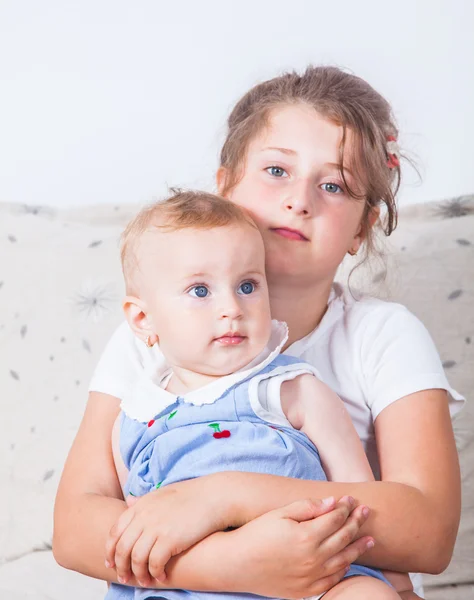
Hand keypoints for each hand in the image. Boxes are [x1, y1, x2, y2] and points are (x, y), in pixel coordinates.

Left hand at [105, 476, 227, 586]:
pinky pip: (154, 563)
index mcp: (141, 505)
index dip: (111, 550)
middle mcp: (144, 516)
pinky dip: (155, 573)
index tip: (111, 562)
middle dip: (121, 567)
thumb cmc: (190, 495)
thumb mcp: (162, 493)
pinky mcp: (170, 539)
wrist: (214, 496)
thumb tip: (128, 501)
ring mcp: (156, 527)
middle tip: (125, 578)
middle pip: (122, 548)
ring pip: (136, 559)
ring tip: (145, 581)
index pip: (115, 531)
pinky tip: (161, 576)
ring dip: (138, 574)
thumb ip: (143, 500)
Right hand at [224, 497, 372, 598]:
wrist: (237, 565)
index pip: (335, 519)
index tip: (350, 499)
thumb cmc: (256, 534)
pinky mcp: (306, 589)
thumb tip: (332, 502)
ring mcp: (311, 576)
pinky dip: (344, 568)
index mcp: (306, 536)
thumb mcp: (279, 514)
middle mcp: (313, 558)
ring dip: (358, 547)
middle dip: (356, 522)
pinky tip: (348, 560)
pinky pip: (333, 579)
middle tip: (366, 511)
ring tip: (370, 538)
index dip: (344, 507)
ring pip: (343, 560)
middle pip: (343, 537)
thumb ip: (307, 507)